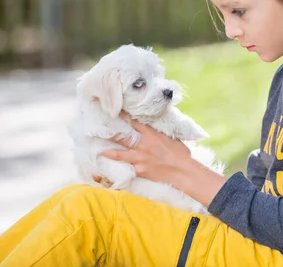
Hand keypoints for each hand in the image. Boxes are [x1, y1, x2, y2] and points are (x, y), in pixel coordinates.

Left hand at [101, 111, 227, 206]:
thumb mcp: (172, 138)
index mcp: (152, 135)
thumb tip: (155, 129)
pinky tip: (110, 169)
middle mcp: (144, 145)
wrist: (184, 171)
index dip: (125, 117)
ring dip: (108, 152)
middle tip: (100, 129)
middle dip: (110, 133)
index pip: (135, 122)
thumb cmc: (182, 154)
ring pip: (119, 154)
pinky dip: (120, 168)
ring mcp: (140, 158)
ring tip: (99, 150)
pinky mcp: (140, 170)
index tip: (117, 112)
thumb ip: (161, 134)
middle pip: (122, 137)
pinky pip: (127, 168)